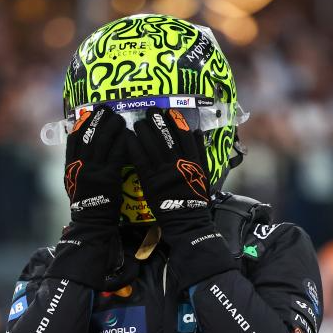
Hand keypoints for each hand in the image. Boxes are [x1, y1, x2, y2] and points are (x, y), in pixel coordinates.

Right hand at [47, 106, 127, 288]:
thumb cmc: (88, 203)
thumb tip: (84, 147)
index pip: (73, 138)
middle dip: (98, 119)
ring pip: (103, 142)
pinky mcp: (108, 178)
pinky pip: (116, 155)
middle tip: (107, 110)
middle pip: (88, 135)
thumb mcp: (76, 182)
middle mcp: (79, 166)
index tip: (89, 112)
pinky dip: (122, 142)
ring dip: (112, 127)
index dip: (82, 123)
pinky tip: (128, 135)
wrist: (92, 223)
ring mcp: (93, 171)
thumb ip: (79, 164)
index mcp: (70, 166)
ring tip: (120, 118)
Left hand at [126, 108, 236, 285]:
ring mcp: (164, 171)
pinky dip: (135, 147)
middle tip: (150, 112)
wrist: (187, 220)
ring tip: (138, 122)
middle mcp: (179, 163)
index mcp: (193, 161)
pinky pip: (141, 160)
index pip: (185, 135)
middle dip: (158, 122)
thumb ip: (200, 153)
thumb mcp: (203, 174)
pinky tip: (129, 138)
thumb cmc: (195, 198)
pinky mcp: (151, 181)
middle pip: (167, 136)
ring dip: (144, 131)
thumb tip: (197, 132)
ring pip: (153, 145)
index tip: (169, 112)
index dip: (176, 122)